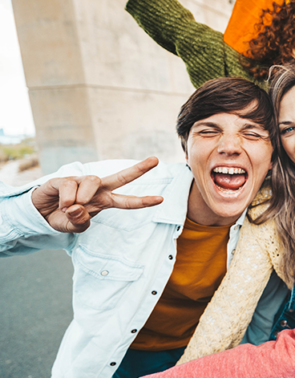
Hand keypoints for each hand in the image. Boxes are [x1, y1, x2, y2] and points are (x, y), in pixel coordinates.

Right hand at [31, 157, 163, 232]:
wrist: (40, 214)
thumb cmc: (63, 218)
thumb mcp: (75, 227)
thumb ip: (80, 221)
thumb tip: (78, 206)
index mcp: (104, 201)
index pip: (127, 201)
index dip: (143, 201)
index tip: (161, 199)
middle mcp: (97, 189)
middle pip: (121, 177)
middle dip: (139, 169)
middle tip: (156, 160)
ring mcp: (81, 182)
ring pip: (93, 181)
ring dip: (83, 197)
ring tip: (70, 208)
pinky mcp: (64, 179)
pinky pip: (70, 185)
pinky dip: (67, 198)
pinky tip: (61, 204)